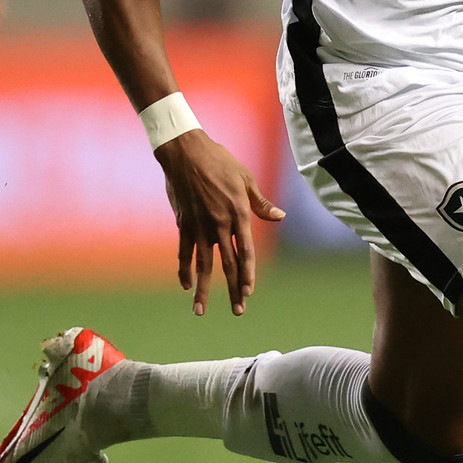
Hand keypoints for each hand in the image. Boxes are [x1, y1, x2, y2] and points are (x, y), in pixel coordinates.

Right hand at [155, 130, 285, 315]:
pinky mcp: (184, 223)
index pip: (246, 251)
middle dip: (233, 289)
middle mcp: (219, 225)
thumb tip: (279, 216)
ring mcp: (200, 226)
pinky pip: (184, 252)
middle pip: (228, 264)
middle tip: (238, 310)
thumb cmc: (219, 161)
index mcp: (238, 214)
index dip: (248, 274)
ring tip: (201, 310)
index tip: (249, 292)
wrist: (185, 152)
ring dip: (203, 290)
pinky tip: (187, 285)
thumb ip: (260, 203)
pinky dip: (184, 269)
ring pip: (203, 264)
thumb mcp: (246, 179)